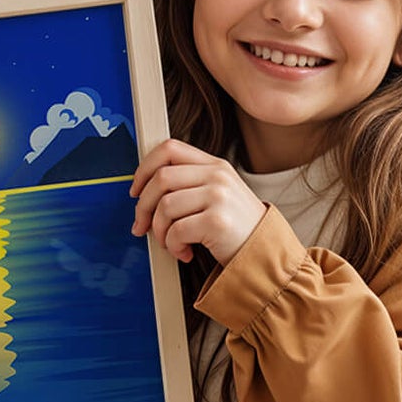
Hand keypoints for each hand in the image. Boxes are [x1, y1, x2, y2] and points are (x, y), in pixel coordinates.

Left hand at [129, 140, 266, 264]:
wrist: (265, 253)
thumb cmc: (236, 228)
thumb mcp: (218, 194)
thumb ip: (189, 184)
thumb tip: (143, 192)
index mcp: (215, 165)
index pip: (169, 148)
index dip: (144, 168)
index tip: (135, 190)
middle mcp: (217, 176)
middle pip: (161, 179)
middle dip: (143, 206)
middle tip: (141, 226)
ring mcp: (219, 197)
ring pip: (165, 206)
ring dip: (160, 231)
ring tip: (171, 243)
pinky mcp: (217, 221)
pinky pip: (177, 231)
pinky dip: (173, 246)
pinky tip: (184, 252)